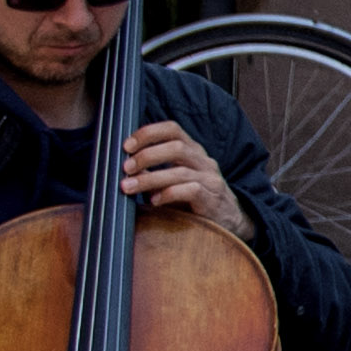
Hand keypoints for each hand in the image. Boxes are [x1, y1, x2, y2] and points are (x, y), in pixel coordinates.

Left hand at [117, 120, 239, 234]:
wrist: (227, 220)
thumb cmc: (193, 198)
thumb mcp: (173, 178)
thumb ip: (153, 170)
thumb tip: (123, 166)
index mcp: (192, 151)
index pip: (173, 129)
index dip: (149, 133)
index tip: (127, 146)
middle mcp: (203, 161)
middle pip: (177, 147)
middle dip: (147, 156)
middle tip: (125, 168)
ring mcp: (210, 179)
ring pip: (180, 171)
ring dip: (149, 178)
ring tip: (128, 187)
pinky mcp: (212, 199)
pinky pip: (191, 191)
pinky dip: (168, 194)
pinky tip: (154, 201)